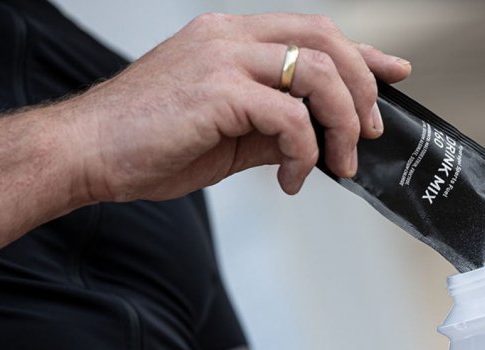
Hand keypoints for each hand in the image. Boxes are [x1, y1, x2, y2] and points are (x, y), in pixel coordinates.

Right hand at [59, 12, 410, 202]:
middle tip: (366, 135)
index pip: (313, 32)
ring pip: (317, 72)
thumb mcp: (227, 135)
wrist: (90, 153)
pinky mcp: (217, 92)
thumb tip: (314, 140)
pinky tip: (291, 181)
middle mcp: (230, 37)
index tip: (394, 72)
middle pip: (326, 40)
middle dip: (361, 90)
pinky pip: (289, 118)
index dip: (362, 52)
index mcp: (231, 40)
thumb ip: (272, 129)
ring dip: (341, 124)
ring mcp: (223, 59)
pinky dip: (304, 154)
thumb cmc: (149, 143)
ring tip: (338, 164)